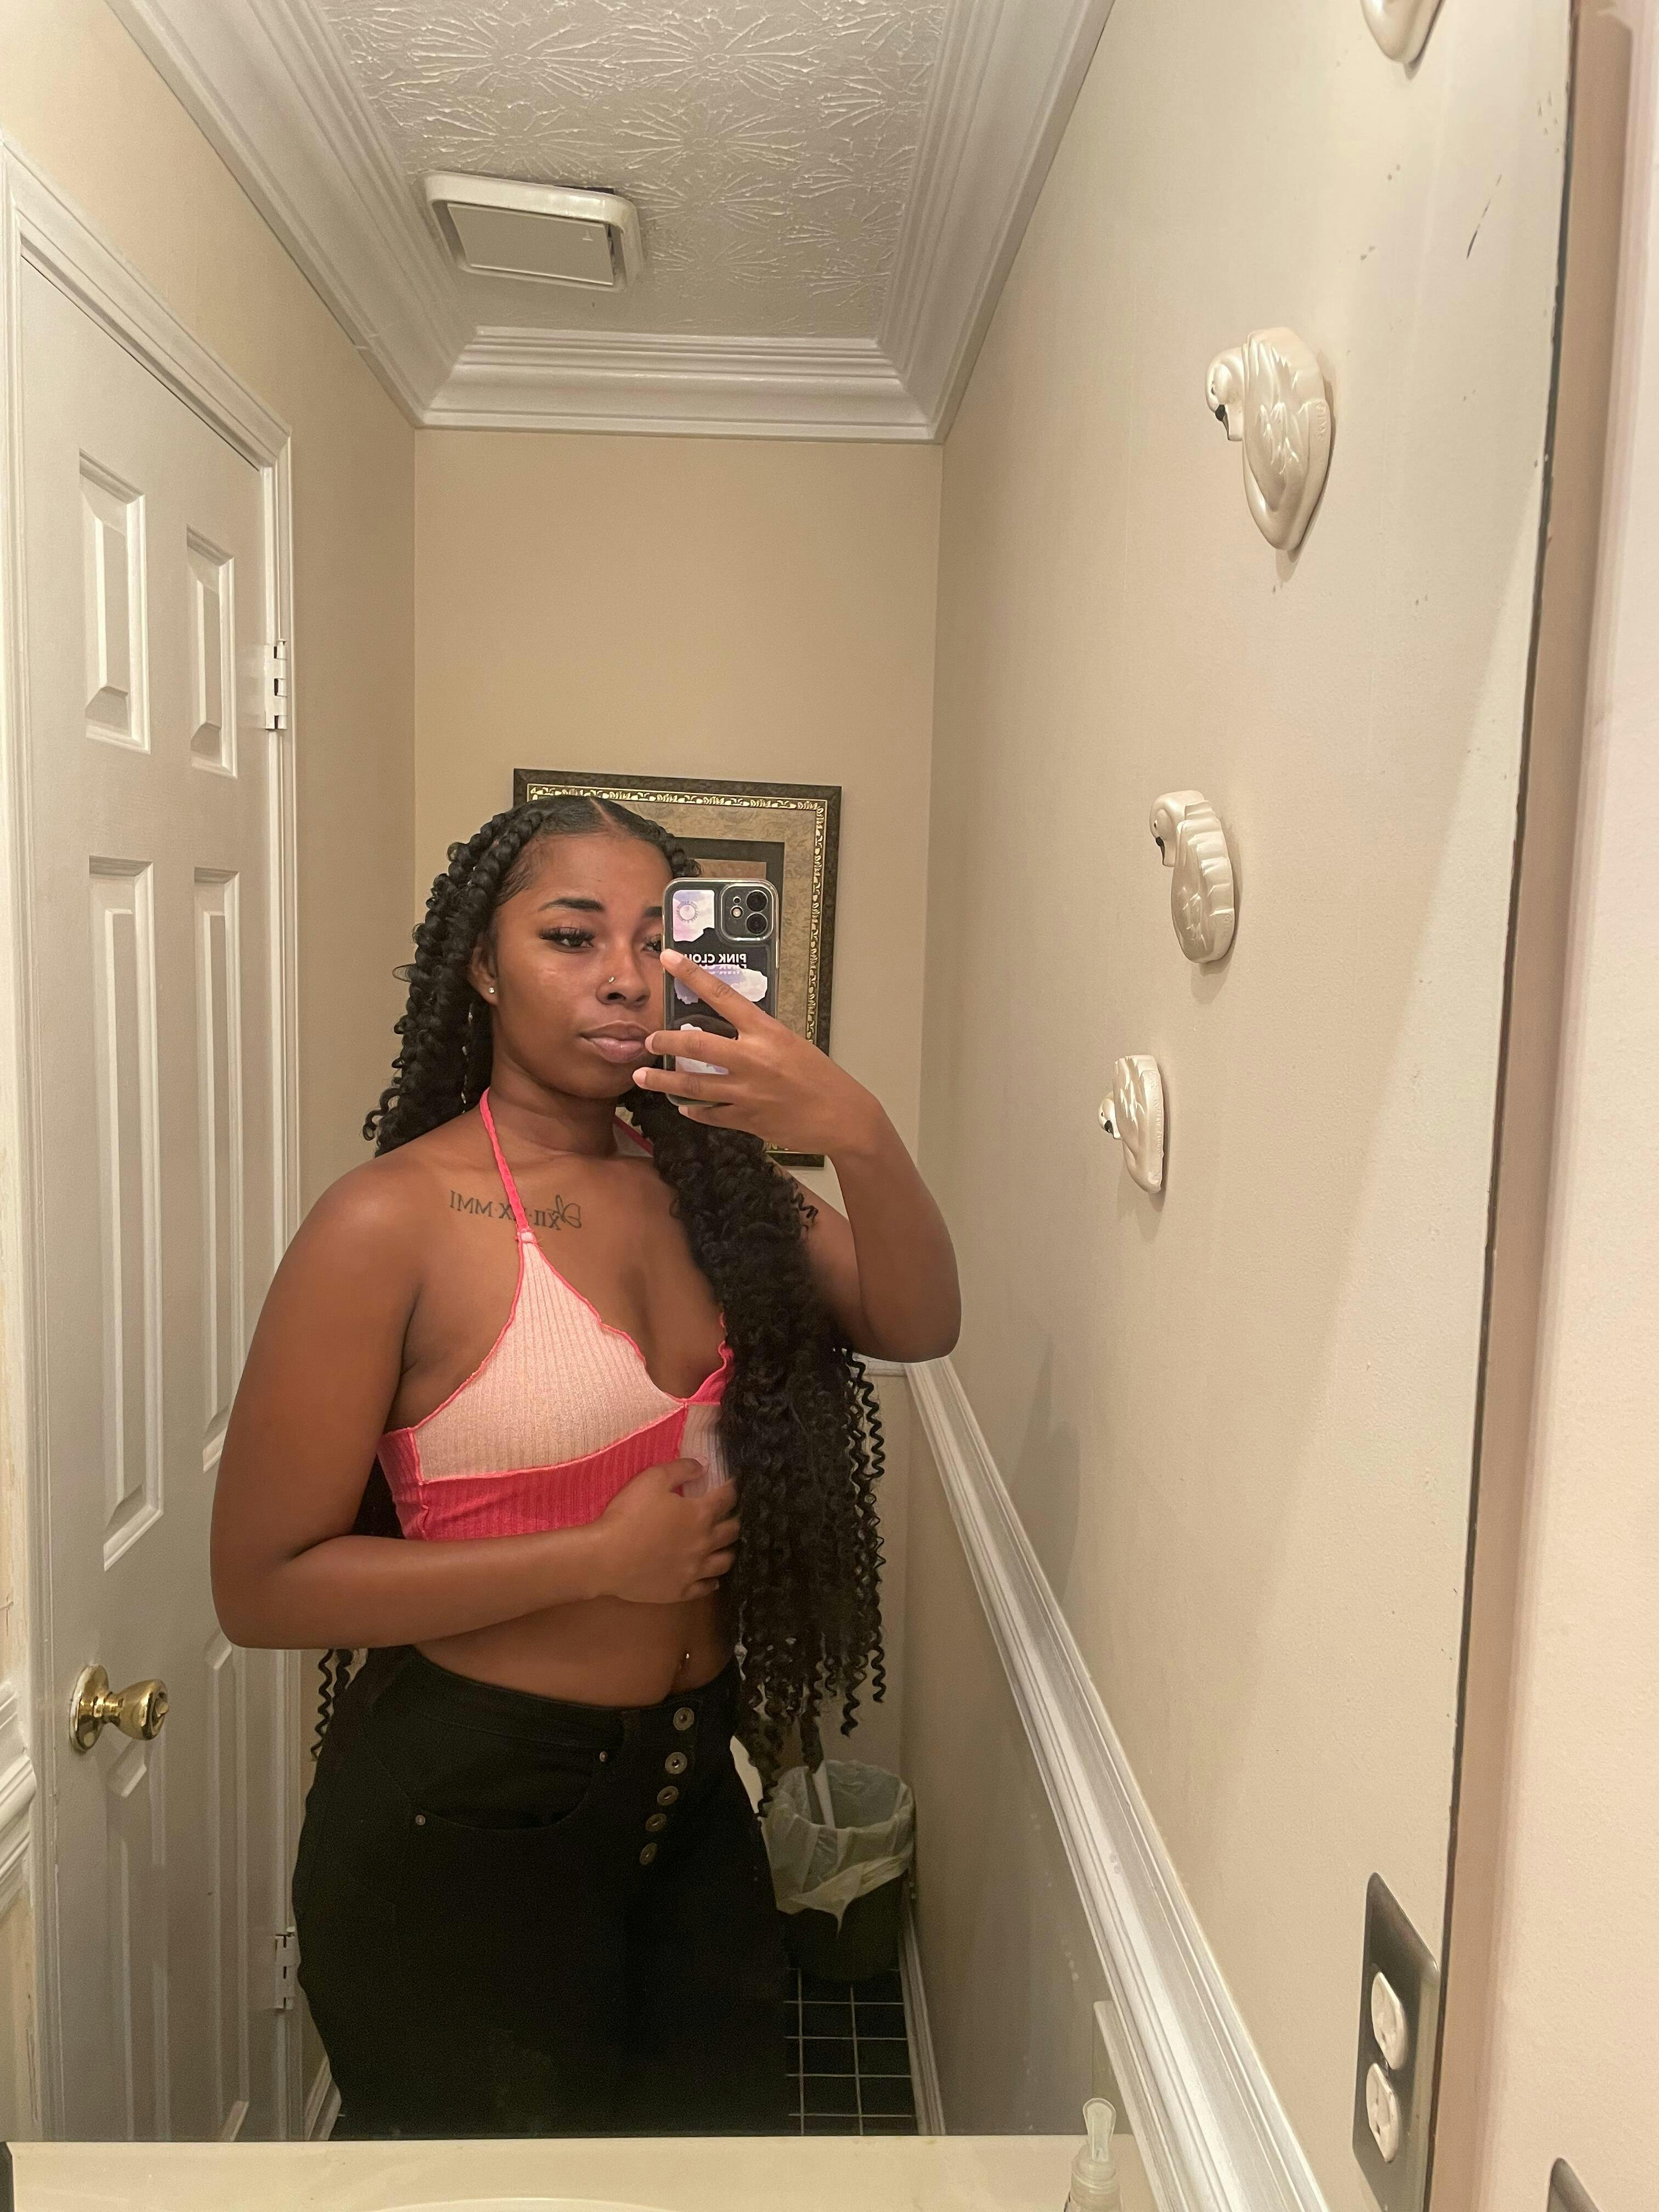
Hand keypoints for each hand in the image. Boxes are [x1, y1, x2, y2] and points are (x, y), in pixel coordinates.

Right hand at [591, 1461, 739, 1604]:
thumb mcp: (652, 1479)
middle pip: (732, 1532)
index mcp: (700, 1515)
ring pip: (725, 1562)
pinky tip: (712, 1578)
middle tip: (732, 1515)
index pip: (726, 1499)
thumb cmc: (628, 1514)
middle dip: (735, 1520)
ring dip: (728, 1551)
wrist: (606, 1557)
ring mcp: (694, 1570)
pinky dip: (712, 1581)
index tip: (734, 1484)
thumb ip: (681, 1469)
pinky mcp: (681, 1591)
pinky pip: (706, 1588)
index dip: (732, 1489)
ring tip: (725, 1546)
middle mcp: (704, 1543)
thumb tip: (704, 1465)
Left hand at [635, 948, 884, 1155]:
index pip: (722, 995)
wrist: (844, 1117)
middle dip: (665, 1042)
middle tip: (649, 1040)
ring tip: (643, 1078)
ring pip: (692, 1085)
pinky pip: (710, 1113)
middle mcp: (753, 1058)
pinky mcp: (746, 1119)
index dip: (692, 974)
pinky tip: (684, 1108)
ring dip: (663, 1082)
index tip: (669, 958)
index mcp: (766, 1032)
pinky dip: (694, 1110)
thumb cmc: (823, 1078)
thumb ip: (759, 1036)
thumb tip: (730, 1030)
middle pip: (695, 1045)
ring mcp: (747, 1091)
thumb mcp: (792, 1044)